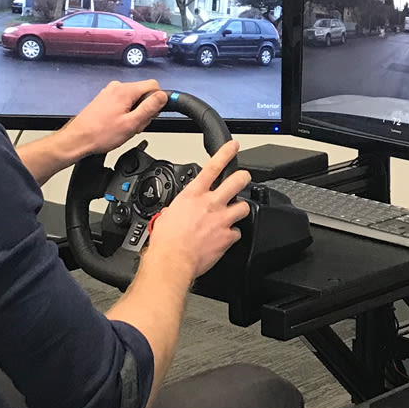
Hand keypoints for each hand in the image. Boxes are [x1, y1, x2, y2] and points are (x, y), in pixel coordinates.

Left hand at [60, 79, 167, 158]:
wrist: (78, 139)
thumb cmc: (99, 134)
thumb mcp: (131, 123)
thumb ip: (150, 108)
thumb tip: (163, 96)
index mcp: (124, 90)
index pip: (153, 85)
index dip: (156, 102)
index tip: (151, 114)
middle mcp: (116, 87)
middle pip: (143, 93)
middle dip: (144, 110)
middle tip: (135, 125)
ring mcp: (109, 93)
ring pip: (133, 100)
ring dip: (134, 114)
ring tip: (124, 127)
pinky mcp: (105, 100)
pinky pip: (123, 103)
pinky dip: (124, 114)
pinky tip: (117, 126)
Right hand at [145, 141, 251, 279]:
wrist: (172, 261)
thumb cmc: (165, 240)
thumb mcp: (166, 215)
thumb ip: (178, 209)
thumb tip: (176, 211)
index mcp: (193, 195)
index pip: (213, 167)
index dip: (226, 153)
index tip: (233, 146)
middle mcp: (210, 204)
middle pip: (237, 181)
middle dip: (243, 177)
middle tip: (243, 178)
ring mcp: (221, 220)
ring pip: (243, 206)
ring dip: (240, 209)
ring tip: (235, 213)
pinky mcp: (227, 237)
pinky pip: (237, 232)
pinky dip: (233, 235)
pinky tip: (226, 237)